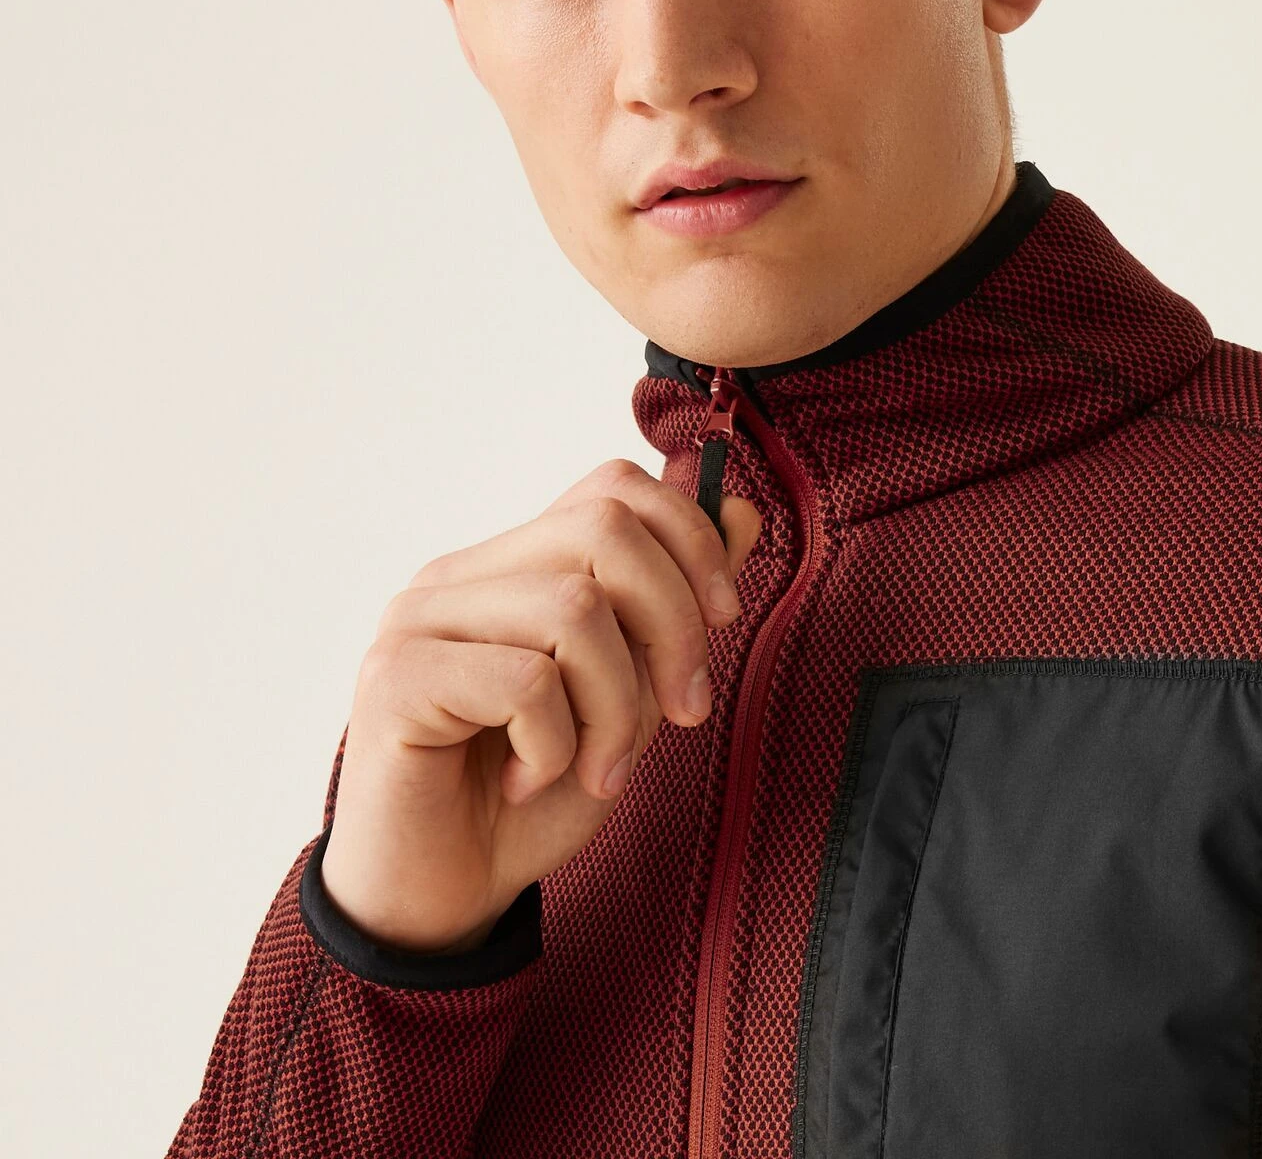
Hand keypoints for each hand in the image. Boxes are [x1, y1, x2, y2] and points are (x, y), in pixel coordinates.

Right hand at [317, 458, 761, 954]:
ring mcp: (419, 619)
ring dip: (617, 708)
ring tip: (597, 769)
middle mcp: (460, 575)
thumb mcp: (633, 696)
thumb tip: (740, 511)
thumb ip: (674, 608)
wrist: (444, 899)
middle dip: (673, 624)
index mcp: (514, 566)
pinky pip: (525, 681)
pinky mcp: (395, 678)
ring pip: (574, 607)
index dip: (688, 537)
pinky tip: (526, 781)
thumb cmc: (534, 798)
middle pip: (604, 529)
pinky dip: (555, 746)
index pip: (611, 487)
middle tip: (684, 712)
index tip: (723, 619)